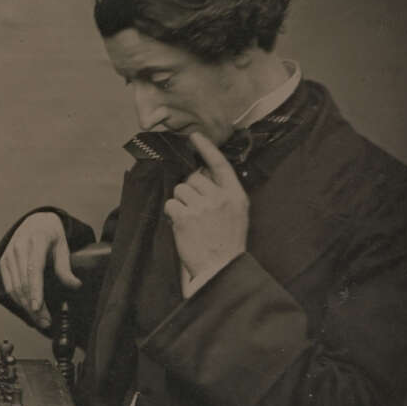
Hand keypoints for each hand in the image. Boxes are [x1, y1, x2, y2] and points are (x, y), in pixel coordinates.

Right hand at [0, 212, 82, 329]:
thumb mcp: (63, 246)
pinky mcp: (3, 262)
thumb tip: (75, 285)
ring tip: (39, 319)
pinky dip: (18, 299)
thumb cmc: (51, 235)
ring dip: (26, 306)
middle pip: (24, 282)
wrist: (35, 222)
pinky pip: (8, 285)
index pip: (34, 269)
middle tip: (46, 321)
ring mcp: (9, 255)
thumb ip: (65, 266)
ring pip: (14, 287)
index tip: (38, 307)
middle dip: (34, 306)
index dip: (35, 290)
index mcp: (36, 240)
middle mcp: (19, 247)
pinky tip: (28, 308)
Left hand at [164, 131, 248, 280]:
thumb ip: (222, 193)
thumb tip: (202, 174)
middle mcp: (220, 197)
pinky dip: (172, 214)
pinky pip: (171, 204)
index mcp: (235, 195)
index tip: (195, 137)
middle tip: (196, 212)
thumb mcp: (236, 214)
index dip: (207, 149)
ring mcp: (202, 207)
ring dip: (180, 203)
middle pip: (193, 179)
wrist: (221, 268)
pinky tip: (182, 226)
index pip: (220, 165)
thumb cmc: (227, 242)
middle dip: (189, 192)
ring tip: (191, 221)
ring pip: (179, 190)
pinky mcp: (185, 217)